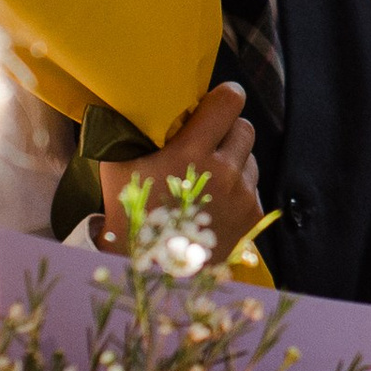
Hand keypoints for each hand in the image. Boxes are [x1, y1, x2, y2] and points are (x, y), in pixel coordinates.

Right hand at [99, 79, 260, 256]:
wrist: (151, 274)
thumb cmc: (130, 218)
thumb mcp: (117, 170)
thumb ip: (121, 132)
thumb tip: (117, 101)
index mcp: (192, 154)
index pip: (230, 101)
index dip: (224, 96)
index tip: (214, 102)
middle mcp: (225, 172)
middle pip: (244, 128)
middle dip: (226, 130)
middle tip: (205, 142)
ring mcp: (243, 196)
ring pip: (250, 158)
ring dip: (234, 161)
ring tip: (206, 177)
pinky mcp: (253, 217)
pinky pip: (253, 186)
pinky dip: (238, 188)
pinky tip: (214, 202)